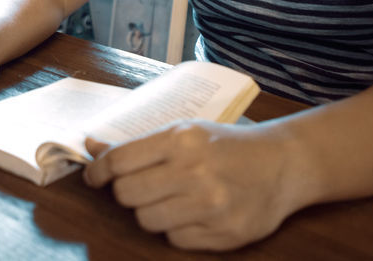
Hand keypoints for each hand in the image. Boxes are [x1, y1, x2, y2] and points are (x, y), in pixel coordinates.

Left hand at [83, 121, 298, 250]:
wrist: (281, 164)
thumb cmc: (225, 146)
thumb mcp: (183, 132)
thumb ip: (137, 144)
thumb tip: (91, 147)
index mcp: (181, 140)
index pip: (119, 161)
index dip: (99, 172)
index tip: (94, 177)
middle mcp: (194, 173)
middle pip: (127, 194)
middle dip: (125, 192)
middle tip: (139, 187)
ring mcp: (211, 206)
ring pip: (147, 220)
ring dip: (150, 211)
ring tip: (168, 199)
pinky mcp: (224, 234)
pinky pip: (174, 239)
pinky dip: (175, 229)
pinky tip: (191, 213)